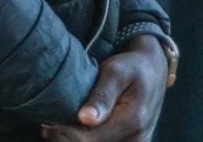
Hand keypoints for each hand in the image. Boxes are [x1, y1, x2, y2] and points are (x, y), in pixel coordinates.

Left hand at [41, 37, 167, 140]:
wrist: (154, 71)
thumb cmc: (131, 67)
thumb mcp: (116, 71)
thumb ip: (102, 95)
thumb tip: (85, 118)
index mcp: (133, 120)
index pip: (89, 139)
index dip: (65, 134)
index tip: (48, 122)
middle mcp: (136, 138)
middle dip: (67, 139)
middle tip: (49, 124)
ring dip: (75, 140)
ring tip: (60, 126)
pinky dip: (87, 139)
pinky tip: (76, 130)